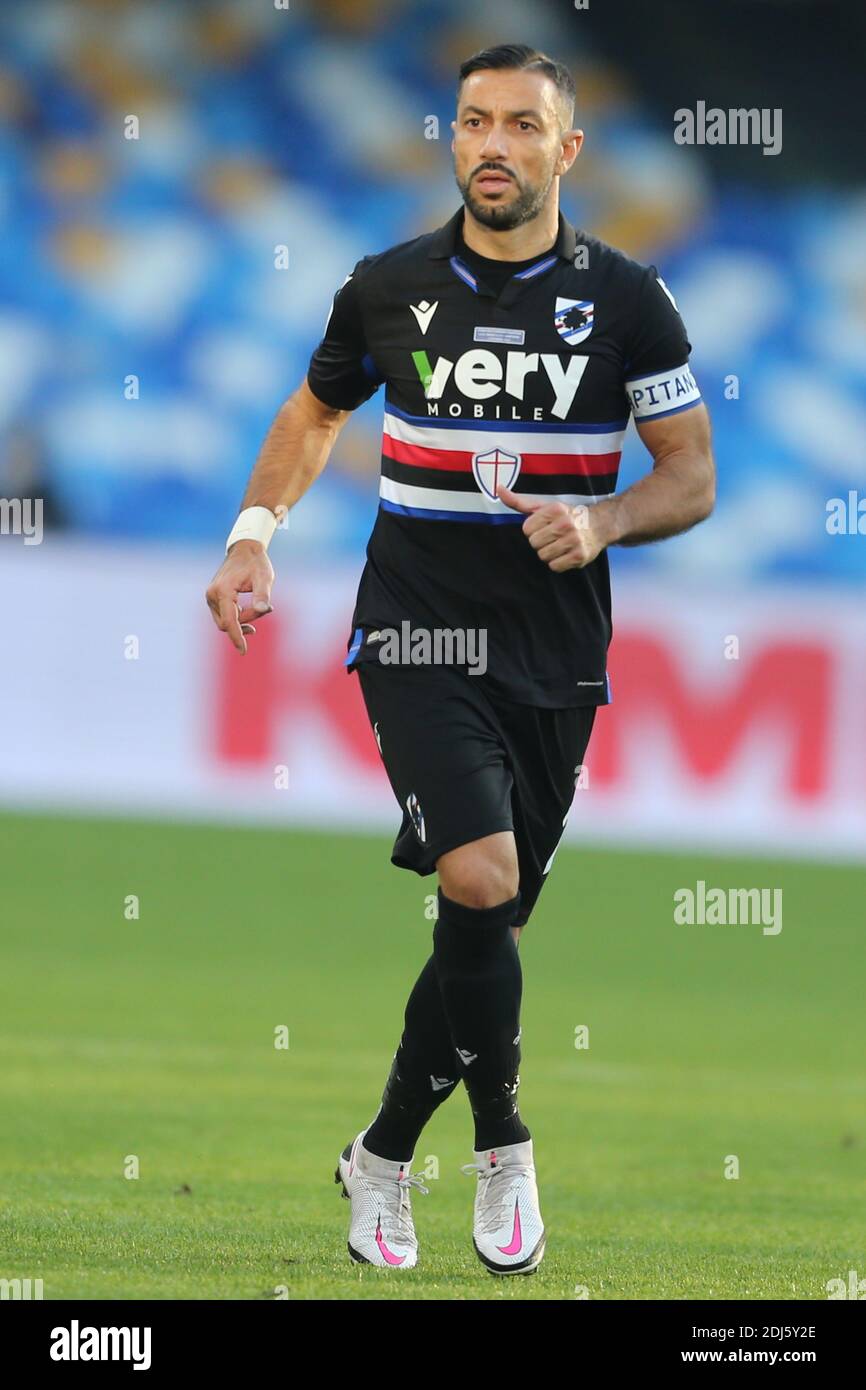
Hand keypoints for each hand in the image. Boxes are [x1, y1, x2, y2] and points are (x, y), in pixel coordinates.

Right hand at [206, 539, 274, 653]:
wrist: (244, 549)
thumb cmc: (256, 563)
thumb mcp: (264, 578)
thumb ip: (263, 595)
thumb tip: (264, 610)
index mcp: (222, 591)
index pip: (228, 622)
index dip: (237, 637)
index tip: (244, 651)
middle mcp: (212, 595)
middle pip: (227, 623)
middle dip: (247, 622)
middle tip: (267, 608)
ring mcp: (211, 597)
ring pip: (226, 621)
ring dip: (243, 620)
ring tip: (261, 608)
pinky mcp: (213, 598)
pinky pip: (224, 616)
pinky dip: (237, 617)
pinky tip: (250, 612)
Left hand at [496, 485, 611, 570]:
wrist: (599, 525)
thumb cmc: (566, 516)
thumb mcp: (544, 506)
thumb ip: (519, 501)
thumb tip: (498, 489)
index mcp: (555, 509)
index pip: (527, 529)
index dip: (534, 530)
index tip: (546, 526)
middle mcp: (566, 523)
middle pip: (534, 543)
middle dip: (541, 542)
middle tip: (554, 536)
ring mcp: (574, 540)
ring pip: (543, 556)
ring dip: (549, 553)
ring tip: (560, 544)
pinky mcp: (580, 556)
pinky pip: (555, 566)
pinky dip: (558, 563)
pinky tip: (566, 553)